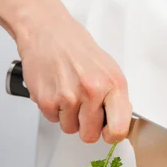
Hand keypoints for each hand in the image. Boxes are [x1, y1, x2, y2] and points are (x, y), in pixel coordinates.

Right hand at [0, 0, 131, 143]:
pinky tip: (57, 90)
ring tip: (69, 94)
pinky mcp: (46, 100)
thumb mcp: (110, 70)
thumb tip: (120, 123)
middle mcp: (92, 92)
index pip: (119, 128)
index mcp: (113, 85)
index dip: (112, 135)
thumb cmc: (79, 50)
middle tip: (83, 108)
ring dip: (69, 117)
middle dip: (86, 126)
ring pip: (70, 129)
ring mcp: (68, 97)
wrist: (48, 31)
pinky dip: (53, 110)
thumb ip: (116, 98)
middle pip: (90, 136)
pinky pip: (53, 120)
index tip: (108, 133)